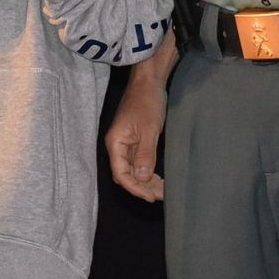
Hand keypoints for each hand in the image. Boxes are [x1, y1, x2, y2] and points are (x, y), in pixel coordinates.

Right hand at [105, 77, 167, 201]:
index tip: (151, 197)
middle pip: (126, 174)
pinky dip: (148, 171)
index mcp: (115, 143)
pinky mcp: (135, 139)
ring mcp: (126, 143)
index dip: (136, 188)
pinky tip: (158, 178)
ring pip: (133, 169)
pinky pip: (139, 161)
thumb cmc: (147, 101)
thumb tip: (143, 179)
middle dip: (142, 187)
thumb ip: (145, 155)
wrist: (149, 81)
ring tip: (162, 190)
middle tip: (161, 196)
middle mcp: (117, 145)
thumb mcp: (149, 129)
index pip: (121, 174)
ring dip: (146, 181)